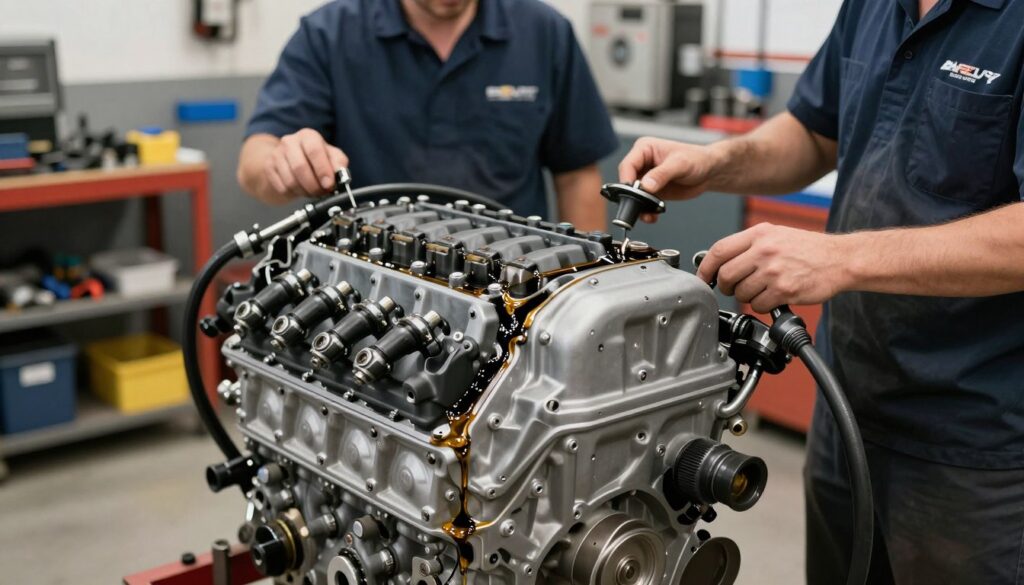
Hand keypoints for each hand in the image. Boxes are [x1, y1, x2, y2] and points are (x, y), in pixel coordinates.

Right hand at [265, 129, 348, 199]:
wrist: (290, 162)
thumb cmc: (315, 160)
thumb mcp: (332, 157)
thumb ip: (339, 163)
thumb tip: (340, 174)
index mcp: (308, 136)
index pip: (314, 151)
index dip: (322, 170)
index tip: (328, 184)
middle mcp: (290, 141)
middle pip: (300, 167)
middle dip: (313, 186)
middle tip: (321, 193)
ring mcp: (276, 154)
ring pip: (290, 181)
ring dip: (304, 192)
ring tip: (311, 191)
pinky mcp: (269, 167)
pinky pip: (282, 187)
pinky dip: (293, 194)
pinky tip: (299, 190)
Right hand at [618, 137, 721, 222]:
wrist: (709, 172)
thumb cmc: (697, 159)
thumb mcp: (680, 164)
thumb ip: (662, 174)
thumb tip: (646, 185)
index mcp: (645, 149)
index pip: (628, 165)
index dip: (627, 179)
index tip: (632, 192)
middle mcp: (642, 163)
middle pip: (627, 181)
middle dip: (632, 196)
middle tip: (640, 206)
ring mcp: (646, 178)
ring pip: (633, 195)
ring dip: (638, 207)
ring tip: (648, 214)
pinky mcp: (652, 191)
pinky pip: (643, 203)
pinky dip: (646, 212)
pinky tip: (653, 216)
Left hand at [696, 223, 851, 312]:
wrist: (840, 259)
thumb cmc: (808, 249)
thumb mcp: (776, 235)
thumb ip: (748, 246)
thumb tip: (720, 262)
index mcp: (759, 234)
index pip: (719, 251)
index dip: (705, 268)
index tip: (703, 278)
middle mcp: (764, 250)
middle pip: (726, 275)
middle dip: (726, 287)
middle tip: (734, 288)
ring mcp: (773, 270)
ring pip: (741, 293)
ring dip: (747, 297)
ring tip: (761, 290)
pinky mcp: (784, 290)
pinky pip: (758, 305)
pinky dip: (762, 306)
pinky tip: (773, 298)